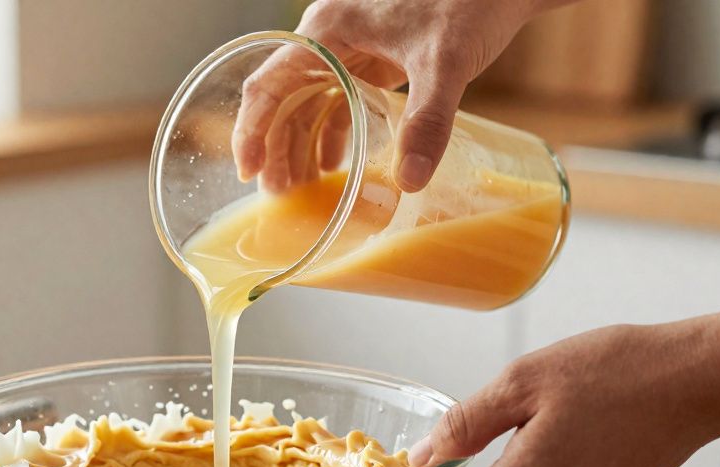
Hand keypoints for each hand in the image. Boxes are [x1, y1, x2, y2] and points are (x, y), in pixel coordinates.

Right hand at [233, 0, 551, 192]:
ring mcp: (351, 46)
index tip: (249, 172)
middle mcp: (329, 37)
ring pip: (308, 101)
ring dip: (300, 144)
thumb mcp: (445, 62)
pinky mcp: (375, 55)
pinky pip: (338, 98)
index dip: (252, 131)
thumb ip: (427, 121)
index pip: (268, 85)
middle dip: (276, 148)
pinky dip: (330, 131)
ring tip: (298, 189)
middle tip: (277, 195)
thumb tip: (411, 181)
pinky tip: (333, 164)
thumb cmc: (471, 1)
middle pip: (283, 99)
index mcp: (327, 31)